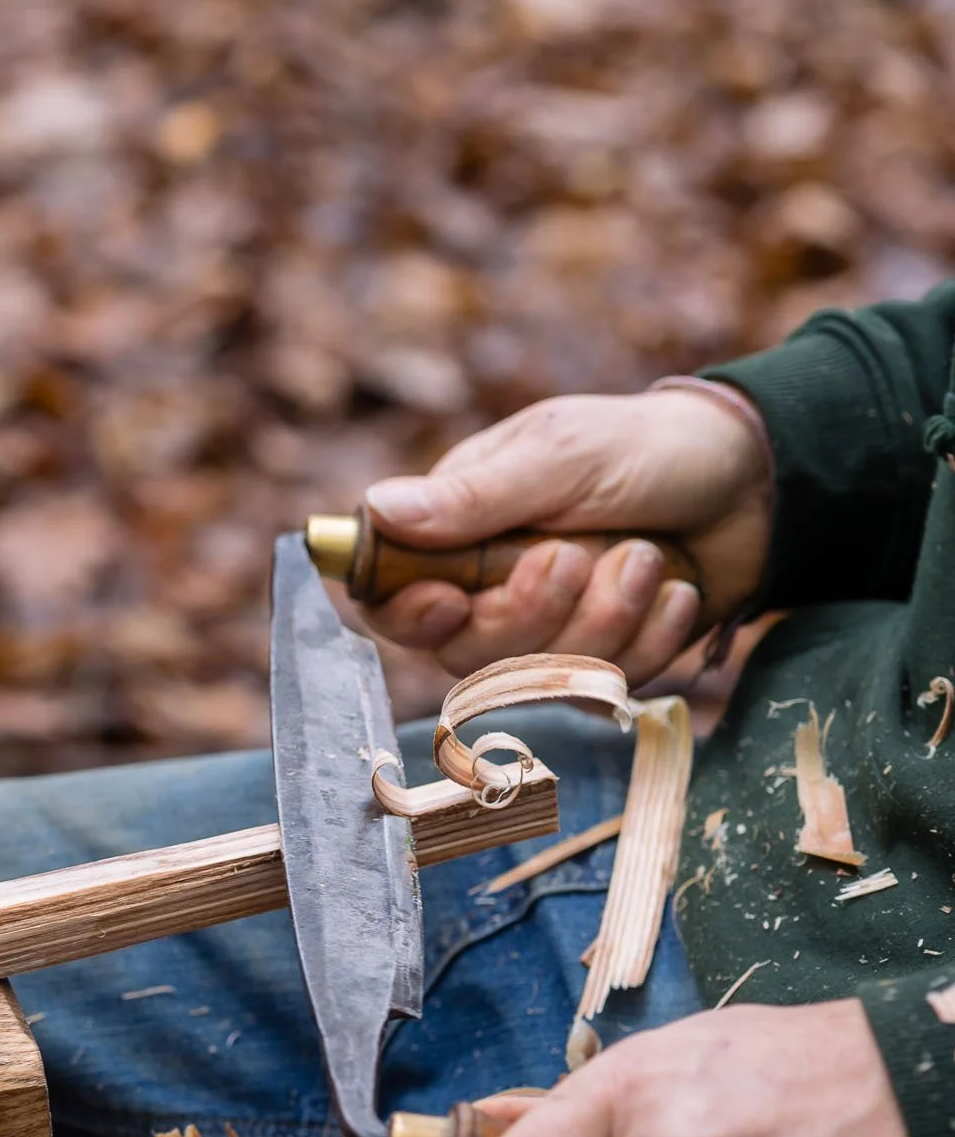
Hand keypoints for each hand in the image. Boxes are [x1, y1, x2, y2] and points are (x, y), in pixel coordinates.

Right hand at [360, 389, 772, 682]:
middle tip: (578, 558)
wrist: (758, 480)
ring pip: (536, 678)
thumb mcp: (561, 457)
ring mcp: (546, 630)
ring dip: (603, 621)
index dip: (409, 616)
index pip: (391, 596)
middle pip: (463, 652)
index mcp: (457, 529)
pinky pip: (602, 688)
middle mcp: (488, 588)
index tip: (452, 603)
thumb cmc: (650, 448)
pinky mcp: (601, 660)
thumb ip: (473, 496)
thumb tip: (378, 510)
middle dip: (530, 615)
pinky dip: (648, 640)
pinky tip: (673, 591)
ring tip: (646, 558)